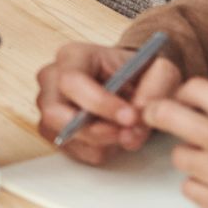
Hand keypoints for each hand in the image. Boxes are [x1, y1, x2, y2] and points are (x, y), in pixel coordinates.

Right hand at [36, 41, 183, 164]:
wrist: (128, 82)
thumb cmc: (136, 72)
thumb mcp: (159, 70)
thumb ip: (156, 87)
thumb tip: (139, 113)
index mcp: (72, 57)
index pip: (72, 81)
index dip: (99, 103)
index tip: (130, 117)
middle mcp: (52, 79)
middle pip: (55, 113)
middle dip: (95, 131)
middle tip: (129, 134)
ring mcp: (48, 106)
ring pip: (66, 136)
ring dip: (103, 143)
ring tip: (129, 134)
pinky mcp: (53, 130)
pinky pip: (73, 151)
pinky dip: (100, 150)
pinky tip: (116, 137)